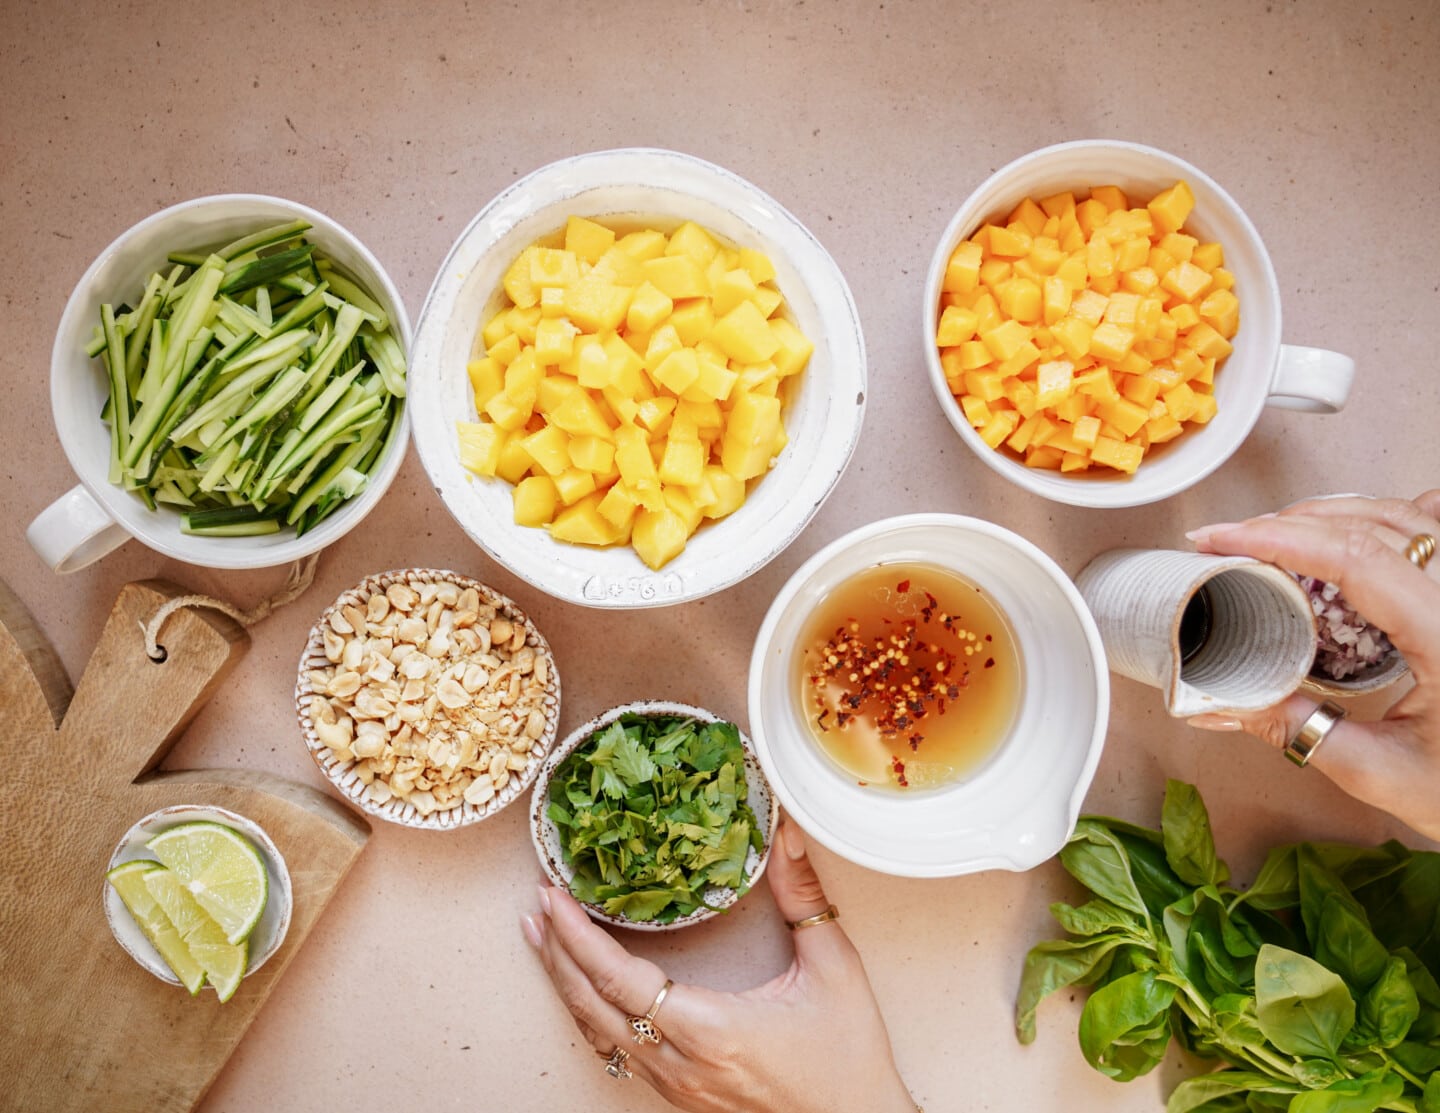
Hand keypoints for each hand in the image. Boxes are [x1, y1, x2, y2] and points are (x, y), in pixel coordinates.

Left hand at [521, 820, 916, 1112]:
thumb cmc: (849, 1057)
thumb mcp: (834, 968)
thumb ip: (803, 898)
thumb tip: (786, 833)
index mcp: (711, 1029)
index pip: (621, 981)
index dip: (578, 939)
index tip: (552, 898)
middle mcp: (682, 1064)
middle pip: (594, 1008)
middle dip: (557, 954)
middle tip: (536, 907)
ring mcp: (677, 1086)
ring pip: (599, 1035)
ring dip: (567, 984)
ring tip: (544, 940)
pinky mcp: (682, 1095)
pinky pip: (619, 1053)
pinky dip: (592, 1014)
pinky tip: (586, 990)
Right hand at [1185, 491, 1439, 840]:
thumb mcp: (1382, 773)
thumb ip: (1300, 730)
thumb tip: (1227, 697)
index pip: (1355, 558)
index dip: (1279, 537)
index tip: (1221, 537)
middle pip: (1373, 524)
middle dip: (1292, 523)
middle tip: (1232, 542)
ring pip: (1405, 516)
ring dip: (1333, 518)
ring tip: (1276, 539)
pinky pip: (1435, 529)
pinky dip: (1390, 520)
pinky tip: (1357, 536)